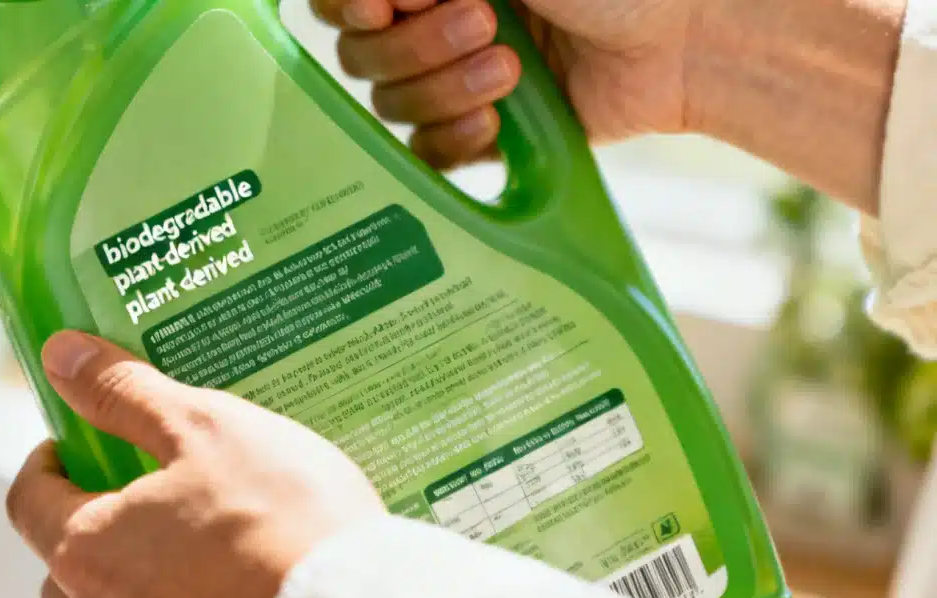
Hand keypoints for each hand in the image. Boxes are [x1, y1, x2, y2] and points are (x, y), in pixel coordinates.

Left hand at [5, 331, 384, 597]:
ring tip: (202, 530)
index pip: (27, 498)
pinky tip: (236, 573)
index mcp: (85, 549)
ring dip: (137, 568)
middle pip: (65, 560)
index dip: (50, 458)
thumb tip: (61, 356)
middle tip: (150, 482)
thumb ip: (124, 392)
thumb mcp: (202, 428)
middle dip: (93, 517)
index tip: (85, 436)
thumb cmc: (280, 520)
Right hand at [318, 0, 693, 167]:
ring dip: (444, 89)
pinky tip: (495, 126)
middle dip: (416, 45)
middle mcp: (430, 21)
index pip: (341, 0)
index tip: (385, 4)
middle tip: (486, 24)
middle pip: (359, 54)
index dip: (347, 5)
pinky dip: (452, 141)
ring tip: (510, 72)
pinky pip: (426, 154)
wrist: (683, 38)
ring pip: (391, 105)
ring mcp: (452, 80)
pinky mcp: (480, 132)